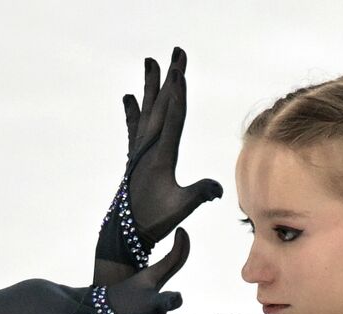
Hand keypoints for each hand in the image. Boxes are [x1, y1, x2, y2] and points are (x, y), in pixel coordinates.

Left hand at [101, 48, 222, 261]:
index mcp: (161, 156)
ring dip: (150, 86)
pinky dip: (133, 111)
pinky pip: (134, 127)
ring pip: (147, 110)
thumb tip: (218, 189)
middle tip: (175, 52)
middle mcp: (148, 148)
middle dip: (169, 78)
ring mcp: (140, 151)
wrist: (124, 232)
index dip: (176, 94)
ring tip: (149, 61)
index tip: (178, 71)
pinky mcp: (135, 157)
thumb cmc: (154, 221)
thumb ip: (199, 195)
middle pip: (161, 104)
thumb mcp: (180, 208)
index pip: (172, 118)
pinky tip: (128, 98)